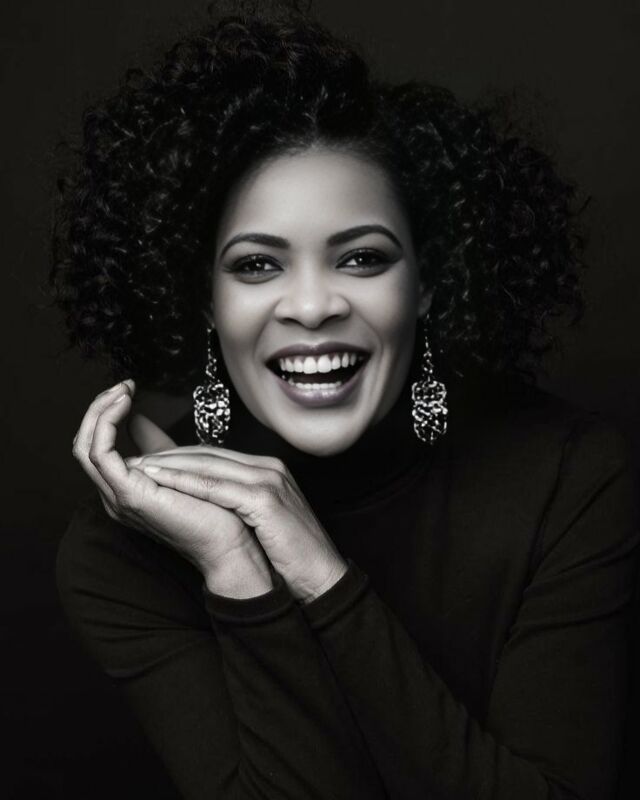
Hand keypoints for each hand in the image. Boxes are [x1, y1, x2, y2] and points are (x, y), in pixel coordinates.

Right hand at [71, 381, 273, 596]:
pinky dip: (106, 424)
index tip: (128, 389)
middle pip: (85, 445)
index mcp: (126, 489)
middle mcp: (115, 495)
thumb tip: (139, 418)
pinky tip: (124, 404)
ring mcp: (118, 497)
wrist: (230, 542)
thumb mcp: (179, 468)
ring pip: (86, 447)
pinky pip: (100, 454)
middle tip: (123, 385)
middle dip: (100, 409)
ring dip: (100, 412)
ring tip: (122, 390)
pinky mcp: (129, 495)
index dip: (106, 415)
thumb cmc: (214, 510)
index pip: (97, 448)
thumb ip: (157, 447)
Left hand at [126, 447, 348, 603]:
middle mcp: (267, 468)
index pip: (213, 456)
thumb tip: (203, 504)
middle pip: (207, 454)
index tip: (146, 462)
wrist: (321, 577)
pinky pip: (216, 487)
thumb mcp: (261, 521)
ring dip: (168, 465)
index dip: (177, 457)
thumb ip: (236, 503)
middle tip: (132, 459)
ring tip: (135, 467)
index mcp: (266, 470)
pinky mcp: (264, 499)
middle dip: (167, 456)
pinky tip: (158, 482)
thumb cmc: (289, 555)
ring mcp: (267, 480)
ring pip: (207, 465)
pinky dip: (184, 482)